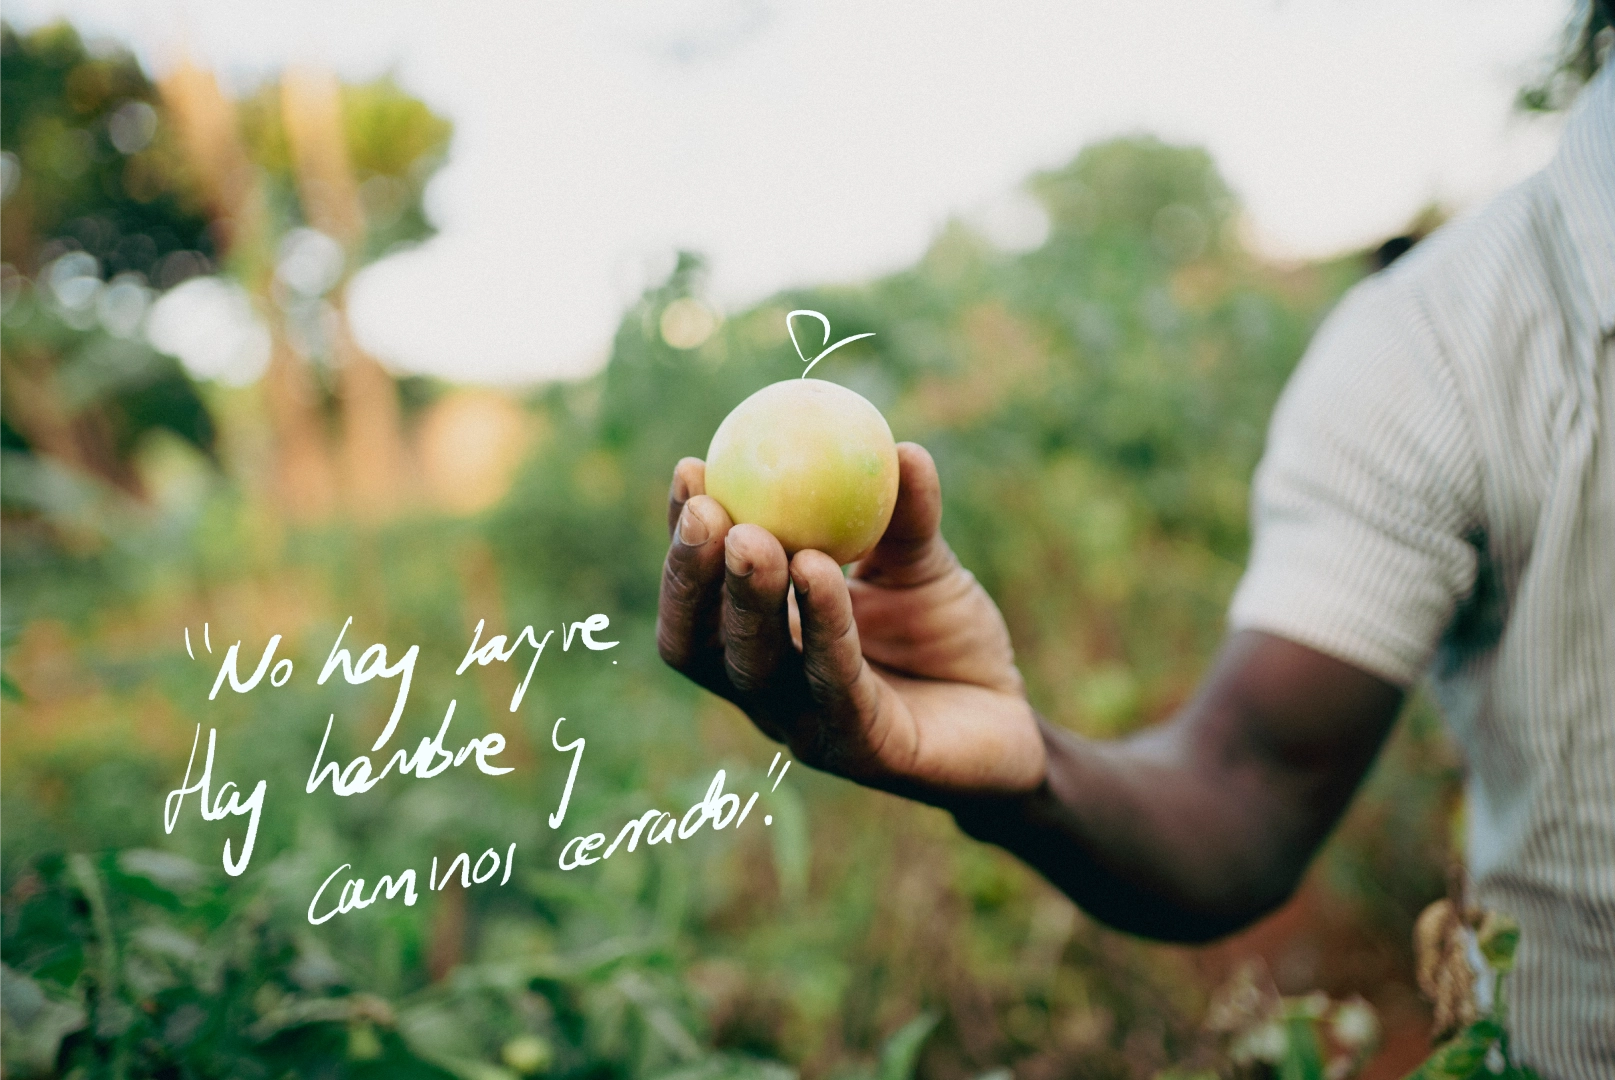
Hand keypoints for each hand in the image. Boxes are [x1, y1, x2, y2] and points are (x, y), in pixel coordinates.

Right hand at [656, 442, 1045, 797]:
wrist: (1008, 720)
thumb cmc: (946, 640)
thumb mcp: (922, 565)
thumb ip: (903, 516)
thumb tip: (896, 445)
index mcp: (763, 641)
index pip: (702, 593)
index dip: (684, 537)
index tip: (692, 469)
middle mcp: (768, 689)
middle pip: (700, 640)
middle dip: (690, 573)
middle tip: (704, 510)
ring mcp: (807, 726)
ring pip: (754, 667)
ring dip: (746, 598)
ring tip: (749, 537)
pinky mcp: (860, 749)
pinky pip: (832, 680)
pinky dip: (820, 623)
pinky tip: (816, 571)